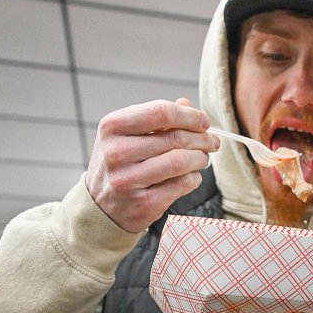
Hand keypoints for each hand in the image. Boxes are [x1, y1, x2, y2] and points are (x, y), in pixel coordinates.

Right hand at [85, 98, 219, 232]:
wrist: (100, 208)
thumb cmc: (120, 164)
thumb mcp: (127, 135)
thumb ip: (157, 118)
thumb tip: (187, 105)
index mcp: (112, 127)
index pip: (161, 112)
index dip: (190, 116)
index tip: (204, 122)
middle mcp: (117, 153)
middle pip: (176, 138)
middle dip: (202, 138)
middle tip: (211, 142)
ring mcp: (129, 180)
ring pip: (181, 161)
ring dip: (200, 158)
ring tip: (202, 158)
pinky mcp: (144, 203)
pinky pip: (183, 184)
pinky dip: (194, 178)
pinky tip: (190, 176)